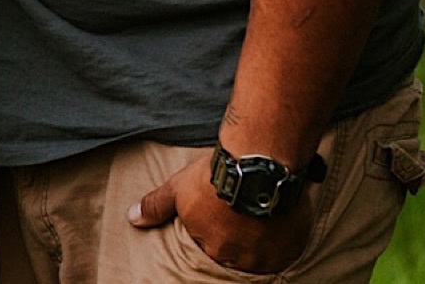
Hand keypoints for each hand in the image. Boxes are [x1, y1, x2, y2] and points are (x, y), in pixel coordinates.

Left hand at [128, 153, 312, 274]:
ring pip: (261, 252)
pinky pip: (287, 250)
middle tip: (239, 209)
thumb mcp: (178, 188)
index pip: (212, 247)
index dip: (216, 226)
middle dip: (237, 233)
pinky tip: (275, 217)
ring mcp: (268, 256)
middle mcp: (240, 260)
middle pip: (237, 252)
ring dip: (259, 236)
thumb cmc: (215, 176)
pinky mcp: (292, 247)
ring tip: (258, 211)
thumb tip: (132, 219)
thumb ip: (156, 206)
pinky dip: (282, 237)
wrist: (258, 164)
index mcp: (212, 250)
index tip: (221, 211)